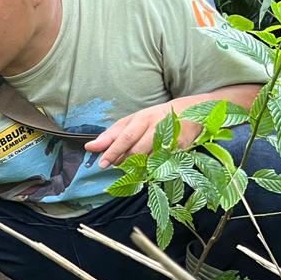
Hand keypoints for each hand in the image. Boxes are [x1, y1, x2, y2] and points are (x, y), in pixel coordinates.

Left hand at [84, 104, 200, 168]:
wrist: (191, 111)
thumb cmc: (154, 118)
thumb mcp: (131, 122)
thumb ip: (110, 135)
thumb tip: (90, 147)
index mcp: (142, 119)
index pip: (125, 138)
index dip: (112, 152)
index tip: (102, 164)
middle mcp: (157, 127)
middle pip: (137, 151)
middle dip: (124, 161)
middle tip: (117, 164)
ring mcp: (171, 138)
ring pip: (149, 160)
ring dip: (137, 166)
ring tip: (134, 162)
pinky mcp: (182, 148)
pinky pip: (162, 164)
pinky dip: (152, 168)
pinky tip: (150, 164)